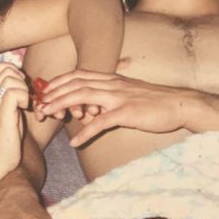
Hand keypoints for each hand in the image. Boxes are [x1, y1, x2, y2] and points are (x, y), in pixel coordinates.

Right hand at [0, 63, 29, 172]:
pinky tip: (24, 108)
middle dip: (20, 78)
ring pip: (10, 79)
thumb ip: (10, 96)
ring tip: (24, 103)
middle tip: (25, 94)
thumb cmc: (4, 137)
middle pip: (3, 69)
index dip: (10, 69)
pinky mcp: (2, 115)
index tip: (20, 83)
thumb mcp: (6, 111)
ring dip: (23, 88)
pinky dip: (24, 97)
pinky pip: (14, 93)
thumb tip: (22, 83)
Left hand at [38, 70, 187, 146]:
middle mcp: (112, 84)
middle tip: (39, 104)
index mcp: (112, 79)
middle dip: (54, 93)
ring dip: (62, 105)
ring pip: (83, 97)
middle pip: (76, 84)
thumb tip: (89, 112)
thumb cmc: (155, 103)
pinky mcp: (126, 112)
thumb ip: (107, 101)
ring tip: (47, 115)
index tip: (45, 91)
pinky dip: (85, 132)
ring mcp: (119, 97)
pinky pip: (101, 122)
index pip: (79, 75)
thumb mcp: (128, 96)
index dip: (59, 81)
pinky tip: (74, 143)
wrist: (180, 105)